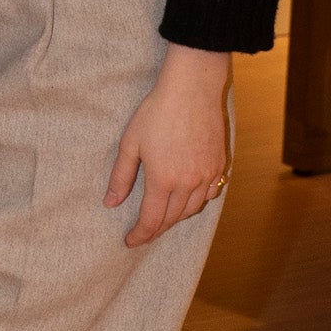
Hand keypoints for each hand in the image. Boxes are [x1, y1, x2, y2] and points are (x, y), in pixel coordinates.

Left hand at [107, 42, 231, 245]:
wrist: (192, 89)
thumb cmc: (157, 112)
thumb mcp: (130, 143)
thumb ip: (121, 176)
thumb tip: (110, 203)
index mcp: (163, 179)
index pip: (152, 220)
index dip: (140, 235)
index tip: (130, 242)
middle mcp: (188, 183)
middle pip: (172, 219)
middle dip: (156, 229)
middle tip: (143, 233)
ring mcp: (207, 175)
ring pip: (192, 209)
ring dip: (176, 218)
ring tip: (162, 218)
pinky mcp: (219, 165)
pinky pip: (210, 194)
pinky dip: (197, 202)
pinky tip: (187, 199)